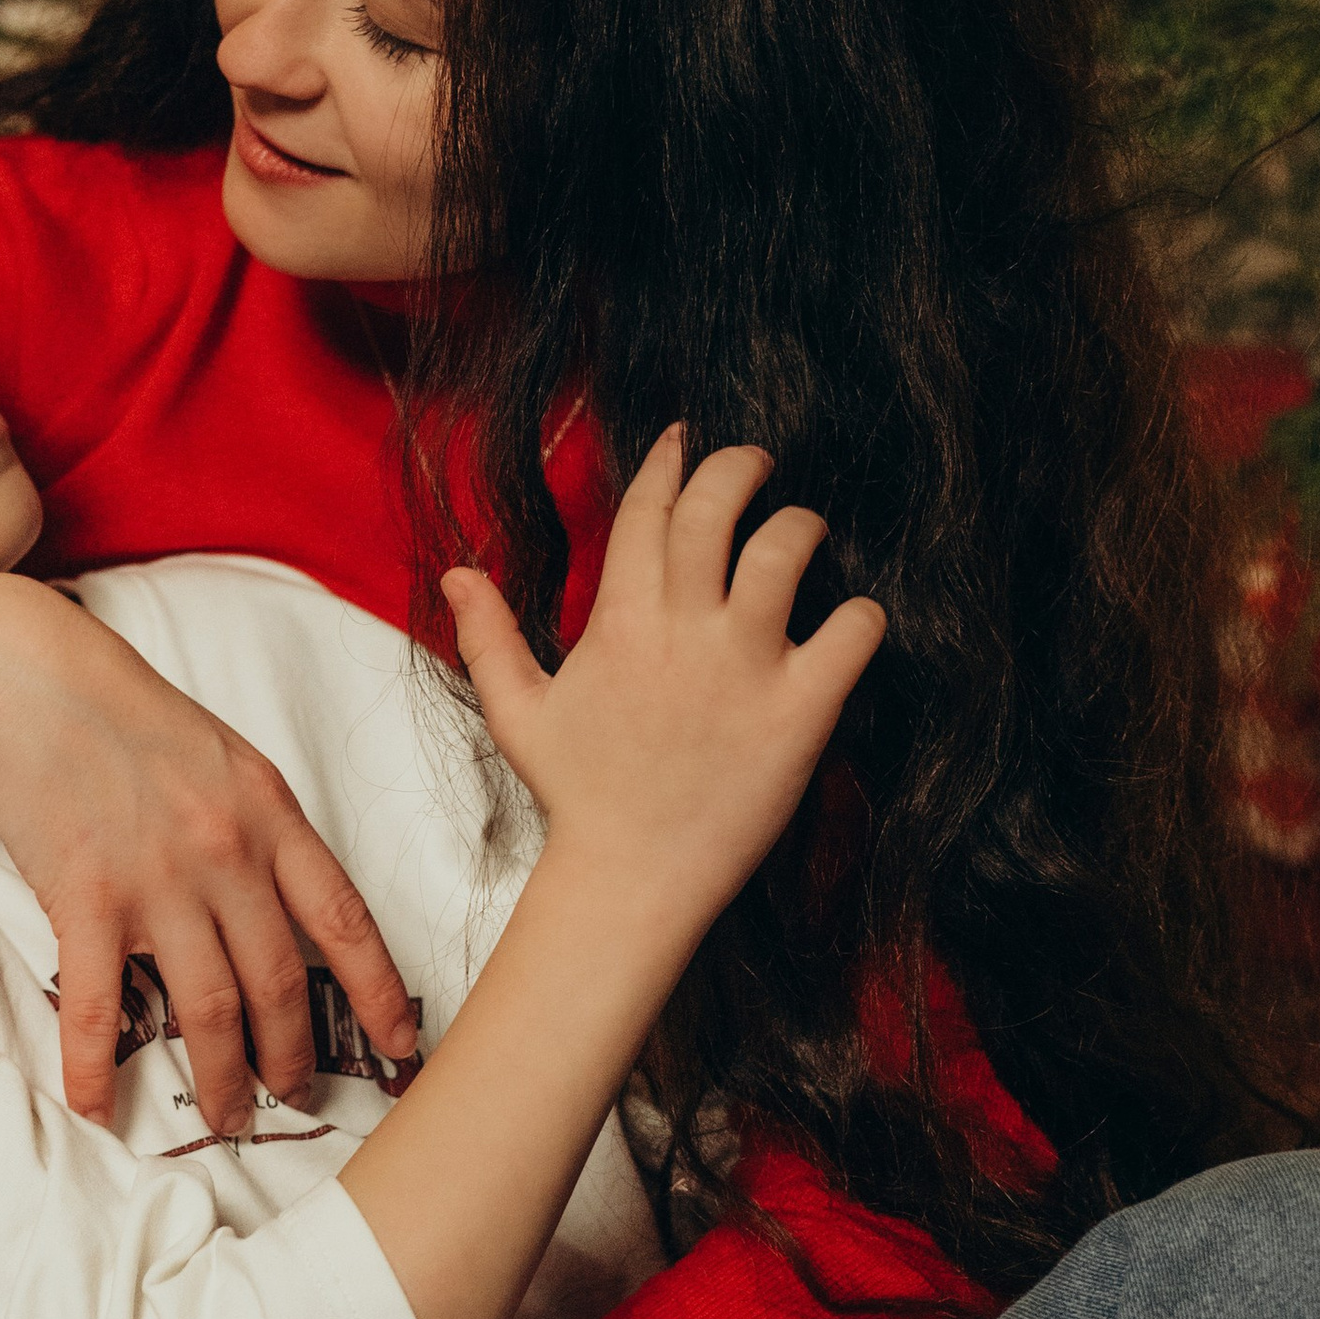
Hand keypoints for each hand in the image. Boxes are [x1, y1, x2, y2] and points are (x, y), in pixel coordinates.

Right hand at [0, 575, 415, 1132]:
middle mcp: (226, 855)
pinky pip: (99, 1006)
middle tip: (295, 1099)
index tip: (402, 1045)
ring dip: (220, 1078)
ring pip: (208, 1008)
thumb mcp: (224, 758)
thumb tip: (280, 902)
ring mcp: (157, 880)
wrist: (28, 676)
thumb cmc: (124, 713)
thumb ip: (259, 829)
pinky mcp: (85, 897)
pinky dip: (96, 1067)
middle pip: (279, 984)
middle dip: (293, 1058)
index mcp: (270, 815)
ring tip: (226, 1119)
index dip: (379, 992)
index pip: (344, 921)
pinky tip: (97, 1105)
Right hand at [443, 428, 884, 948]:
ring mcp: (747, 666)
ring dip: (801, 525)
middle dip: (739, 466)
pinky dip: (863, 615)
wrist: (632, 879)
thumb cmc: (577, 796)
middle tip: (755, 464)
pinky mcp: (802, 711)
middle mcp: (685, 629)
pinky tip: (855, 618)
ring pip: (788, 550)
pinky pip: (852, 634)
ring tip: (805, 528)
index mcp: (621, 620)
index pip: (649, 509)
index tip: (683, 439)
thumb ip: (488, 635)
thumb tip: (456, 573)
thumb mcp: (518, 711)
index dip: (668, 462)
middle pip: (717, 506)